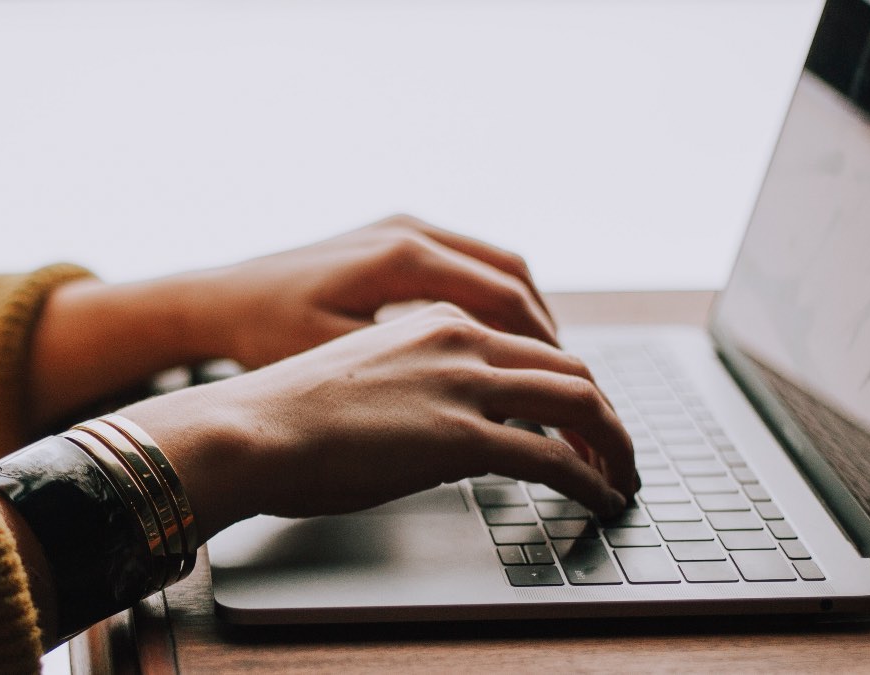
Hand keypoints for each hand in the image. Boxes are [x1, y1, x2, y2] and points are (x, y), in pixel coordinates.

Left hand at [28, 215, 554, 428]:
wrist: (215, 301)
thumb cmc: (266, 337)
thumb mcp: (340, 363)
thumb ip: (416, 375)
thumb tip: (489, 404)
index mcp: (402, 257)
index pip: (505, 299)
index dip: (544, 349)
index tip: (566, 390)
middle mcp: (409, 230)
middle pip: (512, 277)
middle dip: (547, 333)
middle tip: (569, 384)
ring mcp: (401, 227)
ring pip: (495, 266)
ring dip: (525, 314)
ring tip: (543, 366)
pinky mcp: (391, 237)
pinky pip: (467, 263)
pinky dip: (494, 301)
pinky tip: (496, 341)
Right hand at [120, 303, 635, 541]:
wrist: (248, 427)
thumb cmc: (288, 411)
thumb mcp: (367, 374)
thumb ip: (420, 381)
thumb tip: (449, 422)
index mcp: (437, 319)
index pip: (531, 344)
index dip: (569, 383)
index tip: (581, 416)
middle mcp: (460, 338)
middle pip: (569, 367)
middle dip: (605, 414)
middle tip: (617, 450)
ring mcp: (463, 384)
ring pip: (578, 402)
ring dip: (612, 443)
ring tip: (622, 476)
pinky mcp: (460, 436)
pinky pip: (554, 457)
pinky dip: (591, 479)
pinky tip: (600, 498)